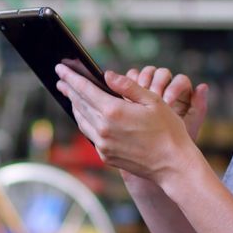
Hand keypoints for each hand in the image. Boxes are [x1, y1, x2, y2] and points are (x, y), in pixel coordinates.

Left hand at [55, 64, 201, 184]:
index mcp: (114, 111)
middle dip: (69, 89)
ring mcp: (103, 145)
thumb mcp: (152, 101)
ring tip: (71, 95)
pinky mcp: (105, 156)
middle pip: (79, 104)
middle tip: (61, 79)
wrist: (172, 164)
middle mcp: (104, 129)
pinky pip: (90, 135)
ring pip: (81, 120)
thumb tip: (107, 75)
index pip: (85, 89)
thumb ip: (127, 86)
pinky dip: (85, 122)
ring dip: (75, 106)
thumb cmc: (168, 130)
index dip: (71, 77)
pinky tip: (87, 116)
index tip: (60, 68)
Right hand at [125, 66, 209, 141]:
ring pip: (146, 73)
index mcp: (182, 94)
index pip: (180, 80)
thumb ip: (199, 108)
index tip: (167, 102)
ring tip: (138, 97)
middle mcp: (166, 87)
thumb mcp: (190, 128)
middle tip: (151, 98)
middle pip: (162, 74)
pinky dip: (128, 85)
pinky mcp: (133, 91)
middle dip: (156, 84)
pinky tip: (126, 97)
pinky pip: (130, 79)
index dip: (174, 88)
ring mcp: (149, 87)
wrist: (154, 155)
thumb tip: (203, 86)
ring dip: (141, 82)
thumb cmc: (175, 143)